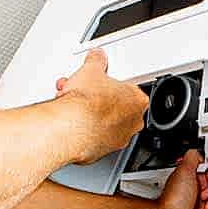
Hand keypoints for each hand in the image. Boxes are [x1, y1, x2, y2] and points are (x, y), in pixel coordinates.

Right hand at [55, 49, 148, 163]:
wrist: (70, 127)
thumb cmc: (87, 103)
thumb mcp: (91, 70)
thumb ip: (97, 61)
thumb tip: (97, 58)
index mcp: (137, 100)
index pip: (129, 88)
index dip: (112, 83)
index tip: (102, 81)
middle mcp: (132, 122)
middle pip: (116, 106)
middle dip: (98, 98)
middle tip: (84, 91)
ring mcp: (118, 138)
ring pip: (105, 122)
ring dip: (90, 112)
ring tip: (73, 104)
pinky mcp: (102, 150)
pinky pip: (94, 136)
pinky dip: (84, 129)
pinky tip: (72, 119)